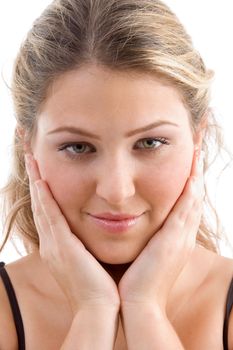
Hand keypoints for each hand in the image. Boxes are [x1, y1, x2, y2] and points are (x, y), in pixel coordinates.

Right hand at [25, 153, 119, 314]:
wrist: (100, 309)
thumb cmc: (101, 286)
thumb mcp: (91, 259)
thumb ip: (89, 243)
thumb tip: (102, 227)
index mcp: (58, 246)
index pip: (48, 210)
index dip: (43, 190)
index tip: (42, 169)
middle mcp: (51, 242)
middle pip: (39, 203)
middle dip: (35, 178)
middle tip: (30, 154)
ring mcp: (53, 244)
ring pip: (41, 204)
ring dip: (36, 180)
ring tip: (31, 158)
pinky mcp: (61, 246)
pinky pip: (49, 215)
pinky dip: (44, 197)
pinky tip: (41, 179)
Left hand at [118, 150, 203, 310]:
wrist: (138, 304)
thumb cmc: (137, 280)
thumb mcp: (144, 254)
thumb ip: (143, 237)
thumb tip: (131, 221)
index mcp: (176, 238)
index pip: (185, 204)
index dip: (187, 183)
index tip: (186, 164)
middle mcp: (183, 234)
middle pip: (194, 196)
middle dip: (196, 172)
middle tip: (195, 149)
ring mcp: (182, 237)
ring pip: (194, 198)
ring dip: (196, 174)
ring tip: (195, 152)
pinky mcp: (175, 239)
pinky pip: (188, 208)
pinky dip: (191, 189)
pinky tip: (191, 172)